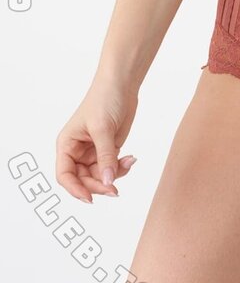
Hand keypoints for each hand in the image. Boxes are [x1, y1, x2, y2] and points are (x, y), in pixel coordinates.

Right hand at [56, 79, 139, 202]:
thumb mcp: (103, 129)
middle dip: (99, 185)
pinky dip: (121, 168)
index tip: (90, 198)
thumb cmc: (104, 99)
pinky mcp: (108, 149)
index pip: (65, 175)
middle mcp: (77, 151)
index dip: (75, 189)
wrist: (122, 84)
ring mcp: (93, 151)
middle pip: (83, 180)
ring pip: (99, 176)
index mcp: (67, 144)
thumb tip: (107, 182)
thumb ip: (105, 157)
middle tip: (115, 189)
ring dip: (114, 176)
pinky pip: (112, 168)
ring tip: (128, 163)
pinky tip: (131, 158)